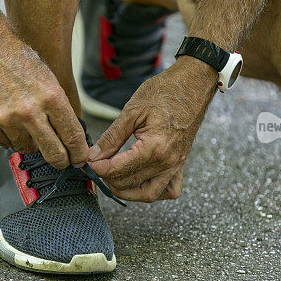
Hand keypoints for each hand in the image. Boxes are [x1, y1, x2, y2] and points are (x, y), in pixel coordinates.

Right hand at [0, 35, 87, 168]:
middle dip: (62, 161)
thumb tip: (72, 141)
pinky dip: (10, 138)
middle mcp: (29, 111)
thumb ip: (60, 110)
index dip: (80, 153)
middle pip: (54, 153)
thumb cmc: (22, 64)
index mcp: (51, 97)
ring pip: (28, 150)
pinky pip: (6, 145)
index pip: (73, 136)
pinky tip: (9, 121)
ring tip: (28, 125)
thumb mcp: (50, 81)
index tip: (80, 159)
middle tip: (63, 161)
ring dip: (32, 143)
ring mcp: (6, 120)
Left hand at [87, 56, 215, 200]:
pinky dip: (153, 190)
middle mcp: (168, 162)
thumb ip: (111, 137)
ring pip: (149, 195)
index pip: (118, 170)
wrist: (192, 85)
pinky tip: (140, 179)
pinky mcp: (181, 164)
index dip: (98, 168)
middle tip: (97, 163)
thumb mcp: (132, 111)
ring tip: (113, 176)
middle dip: (108, 178)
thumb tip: (94, 156)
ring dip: (127, 190)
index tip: (88, 160)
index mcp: (155, 148)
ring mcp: (176, 166)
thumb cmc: (164, 92)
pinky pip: (169, 190)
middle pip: (129, 184)